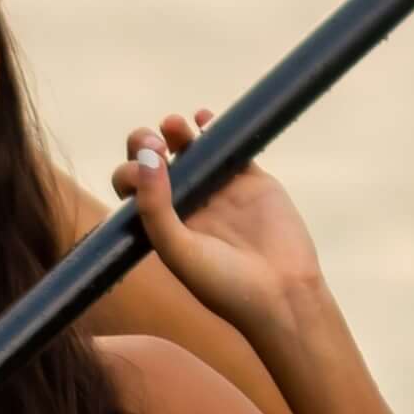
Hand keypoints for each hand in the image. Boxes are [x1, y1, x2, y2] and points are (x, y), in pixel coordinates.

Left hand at [114, 106, 325, 339]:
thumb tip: (145, 158)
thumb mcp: (178, 251)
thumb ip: (155, 208)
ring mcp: (219, 189)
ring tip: (174, 125)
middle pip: (156, 162)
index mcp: (162, 224)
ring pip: (190, 148)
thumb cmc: (224, 284)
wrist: (282, 294)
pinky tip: (204, 119)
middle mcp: (187, 204)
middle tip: (154, 142)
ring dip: (177, 132)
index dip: (131, 172)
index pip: (134, 188)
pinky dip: (214, 128)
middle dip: (146, 144)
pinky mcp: (250, 179)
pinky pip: (229, 145)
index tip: (141, 170)